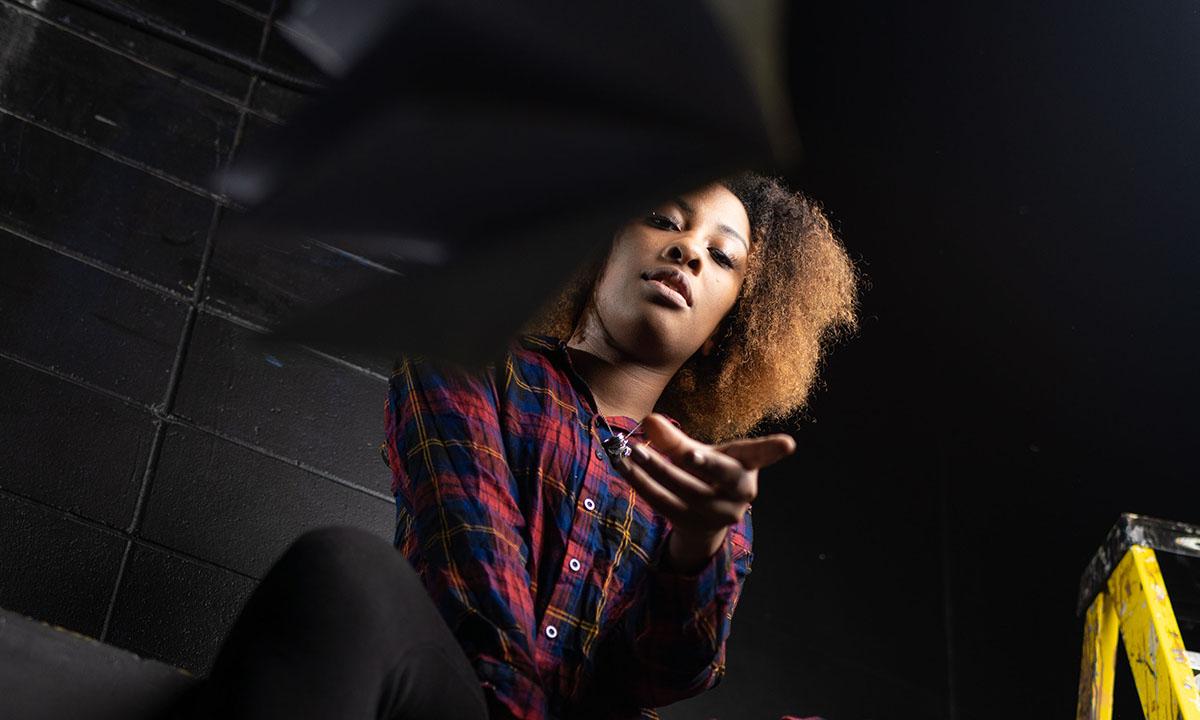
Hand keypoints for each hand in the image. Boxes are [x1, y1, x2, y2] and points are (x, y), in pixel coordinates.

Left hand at [613, 414, 795, 568]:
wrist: (704, 518)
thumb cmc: (706, 474)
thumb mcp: (700, 453)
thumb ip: (676, 438)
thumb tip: (648, 421)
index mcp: (746, 467)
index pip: (759, 454)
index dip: (772, 449)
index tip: (788, 444)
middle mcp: (738, 492)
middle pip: (721, 473)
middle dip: (703, 461)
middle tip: (687, 451)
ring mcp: (716, 512)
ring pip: (684, 488)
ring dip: (655, 468)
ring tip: (632, 449)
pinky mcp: (690, 523)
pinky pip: (661, 501)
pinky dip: (640, 482)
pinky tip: (623, 465)